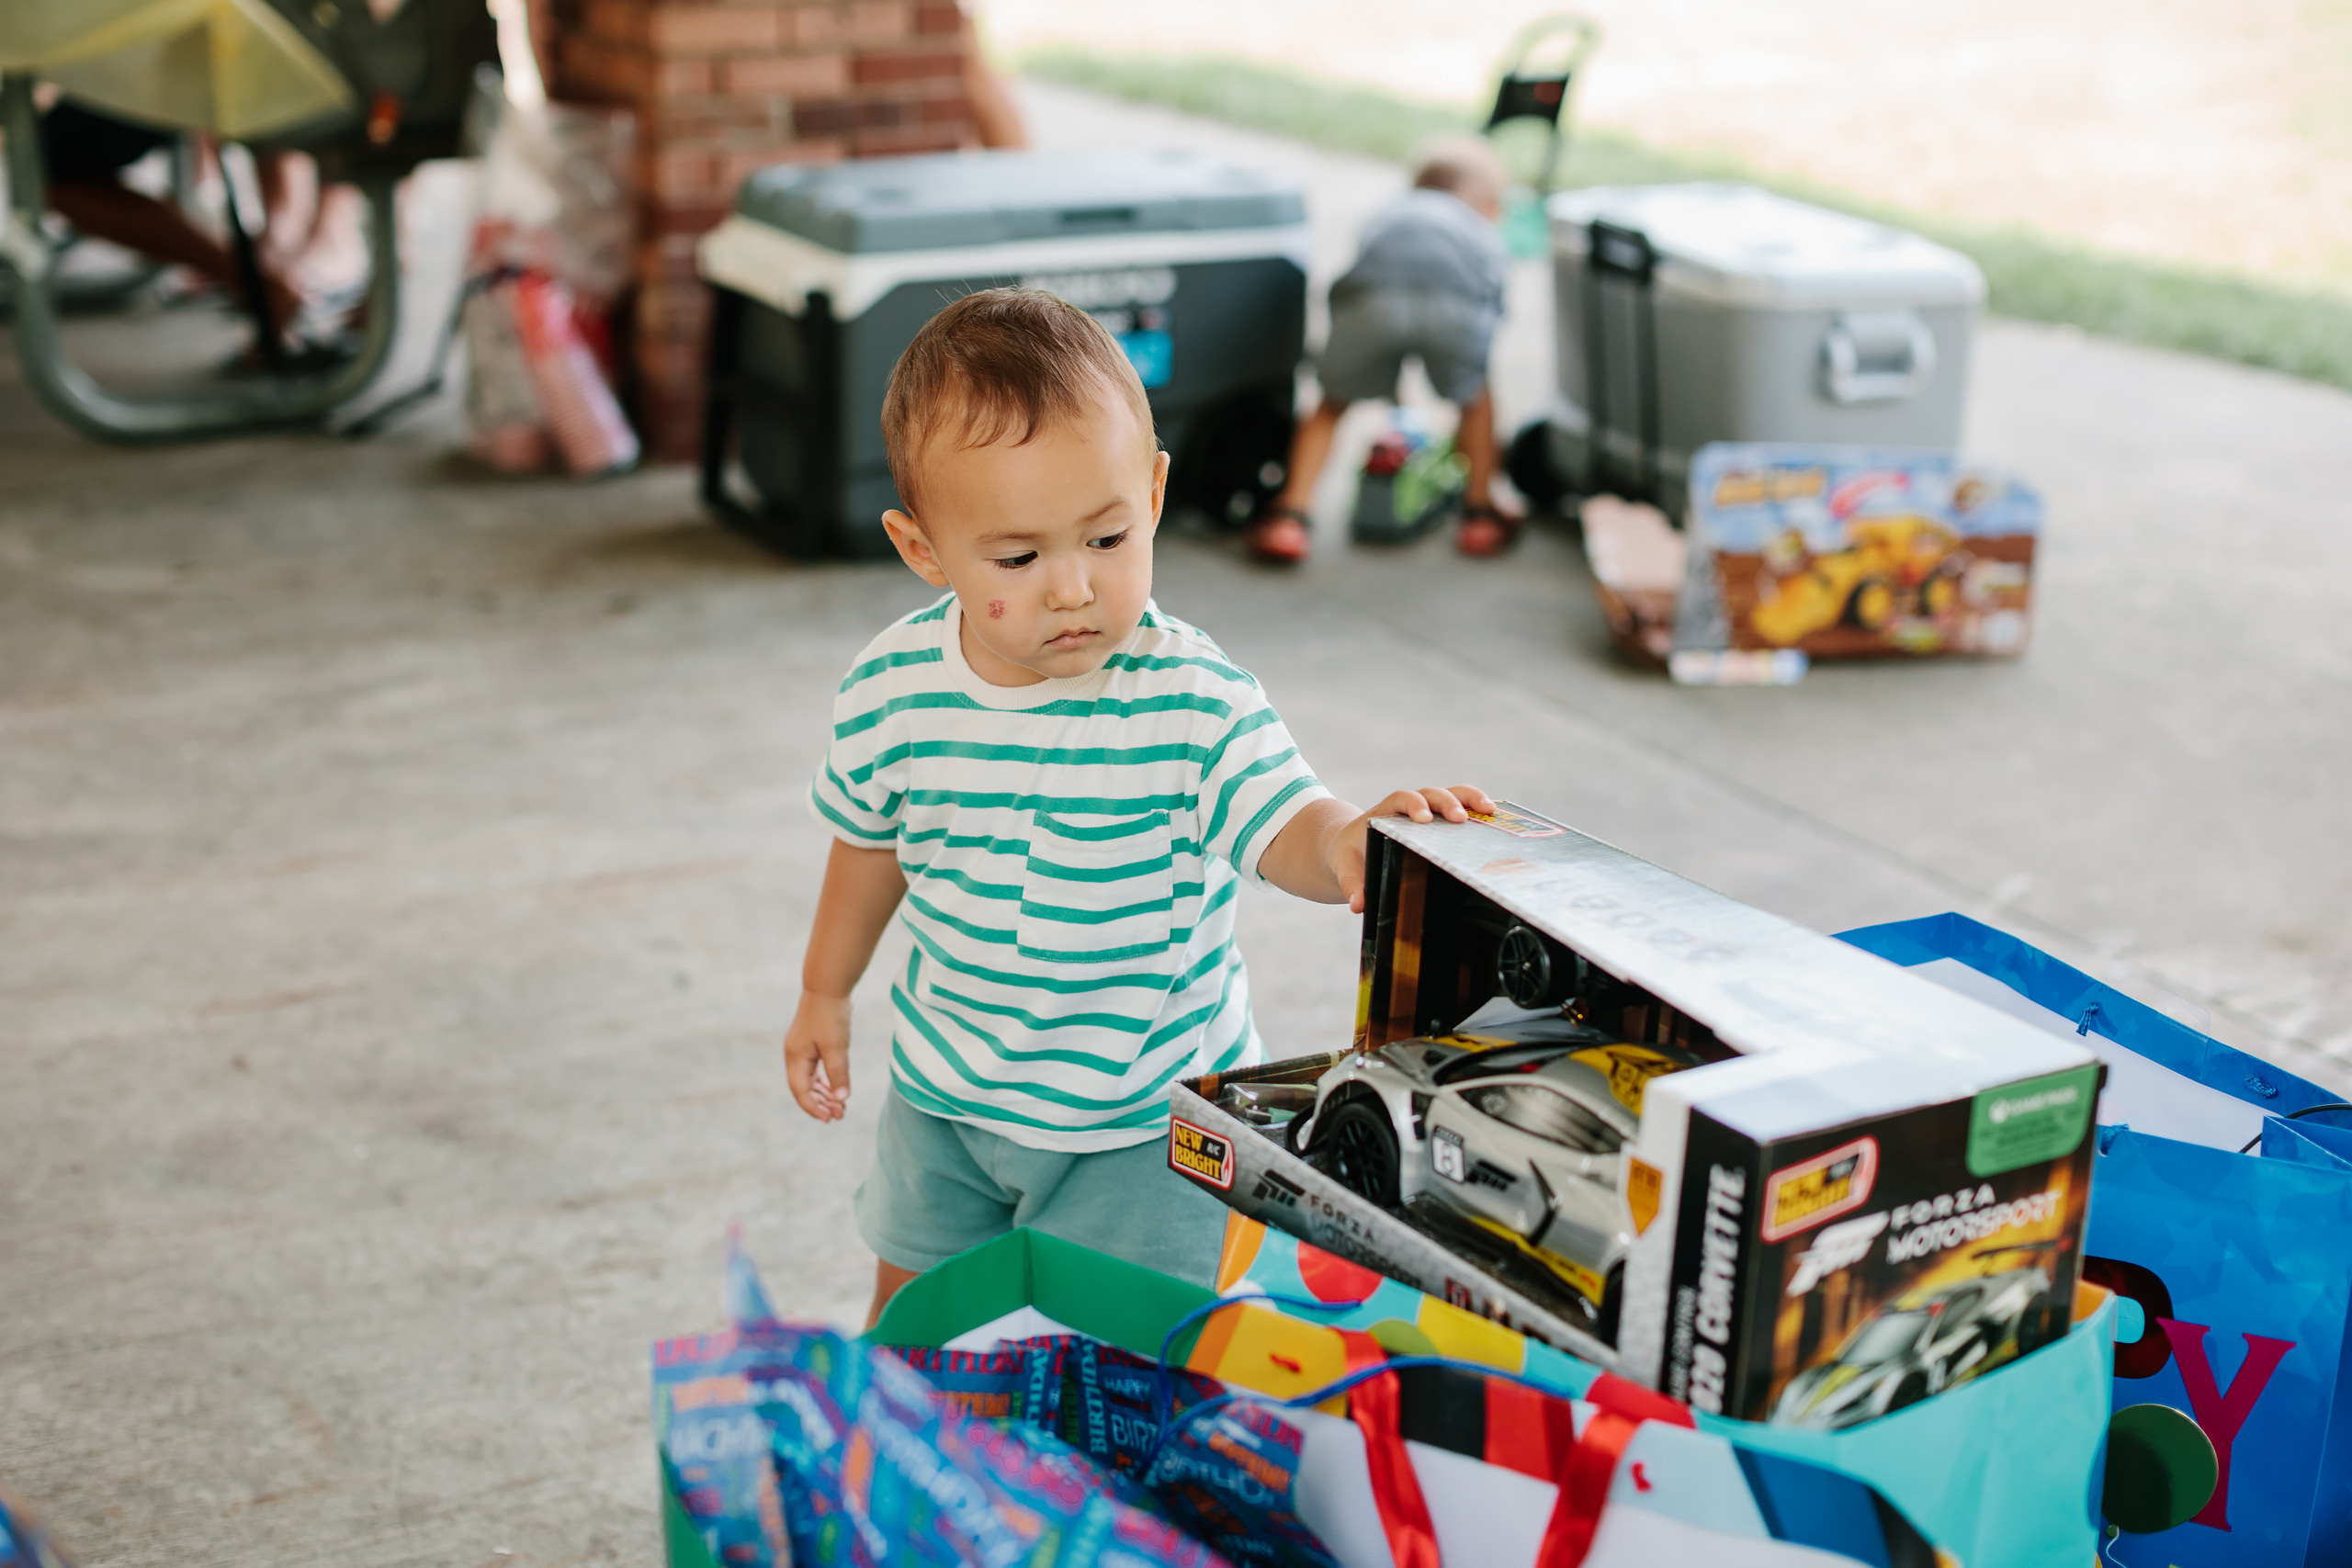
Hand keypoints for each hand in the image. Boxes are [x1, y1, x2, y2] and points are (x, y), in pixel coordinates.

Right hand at [784, 992, 853, 1121]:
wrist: (828, 988)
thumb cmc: (831, 1016)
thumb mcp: (837, 1047)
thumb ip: (839, 1074)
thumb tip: (842, 1099)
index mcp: (796, 1058)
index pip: (801, 1092)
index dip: (814, 1108)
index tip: (829, 1119)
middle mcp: (795, 1056)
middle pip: (805, 1089)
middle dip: (821, 1104)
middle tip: (840, 1116)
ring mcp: (801, 1051)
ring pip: (810, 1081)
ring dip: (824, 1095)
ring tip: (840, 1108)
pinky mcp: (810, 1045)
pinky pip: (815, 1071)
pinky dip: (825, 1082)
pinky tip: (836, 1090)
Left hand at [1330, 786, 1494, 912]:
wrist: (1353, 847)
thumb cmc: (1351, 856)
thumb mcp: (1346, 868)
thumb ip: (1352, 884)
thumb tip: (1358, 905)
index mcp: (1385, 812)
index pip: (1402, 799)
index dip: (1414, 805)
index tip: (1425, 819)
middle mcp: (1410, 807)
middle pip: (1432, 793)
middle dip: (1448, 802)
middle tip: (1462, 818)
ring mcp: (1429, 811)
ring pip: (1453, 795)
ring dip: (1472, 800)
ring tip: (1491, 812)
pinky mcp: (1442, 822)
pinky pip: (1464, 809)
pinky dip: (1480, 812)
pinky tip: (1499, 820)